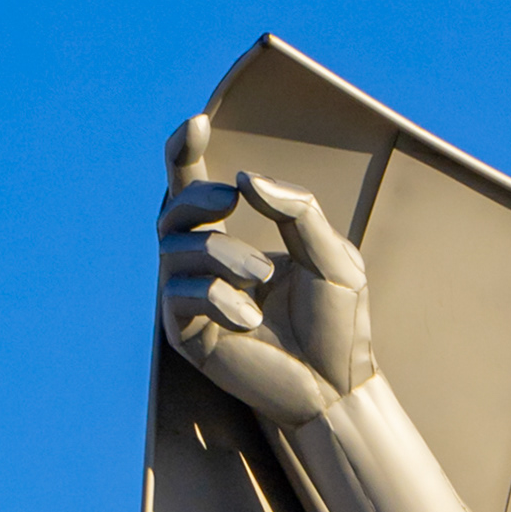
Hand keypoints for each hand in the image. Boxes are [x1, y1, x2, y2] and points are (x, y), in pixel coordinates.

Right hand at [157, 116, 374, 432]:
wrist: (338, 390)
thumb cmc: (337, 325)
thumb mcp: (333, 257)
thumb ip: (298, 212)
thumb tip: (249, 179)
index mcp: (234, 241)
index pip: (193, 188)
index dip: (185, 152)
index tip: (196, 122)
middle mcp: (205, 267)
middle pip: (173, 211)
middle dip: (197, 197)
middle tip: (233, 198)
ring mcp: (192, 299)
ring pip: (176, 250)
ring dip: (220, 253)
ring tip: (262, 278)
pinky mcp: (186, 334)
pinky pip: (179, 295)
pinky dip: (217, 298)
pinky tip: (251, 319)